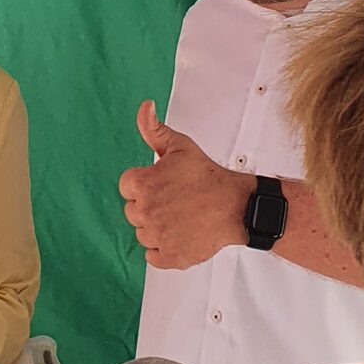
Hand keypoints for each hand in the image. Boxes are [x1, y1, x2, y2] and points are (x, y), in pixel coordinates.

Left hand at [118, 100, 248, 269]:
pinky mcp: (169, 256)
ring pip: (143, 234)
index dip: (144, 184)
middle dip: (149, 206)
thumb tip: (144, 107)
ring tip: (180, 216)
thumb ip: (154, 129)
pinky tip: (179, 234)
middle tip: (174, 200)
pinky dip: (164, 249)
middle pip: (133, 212)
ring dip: (157, 227)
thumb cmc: (208, 177)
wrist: (236, 206)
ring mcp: (157, 236)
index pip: (126, 187)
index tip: (162, 185)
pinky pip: (153, 256)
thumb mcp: (180, 146)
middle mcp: (146, 212)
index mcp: (143, 184)